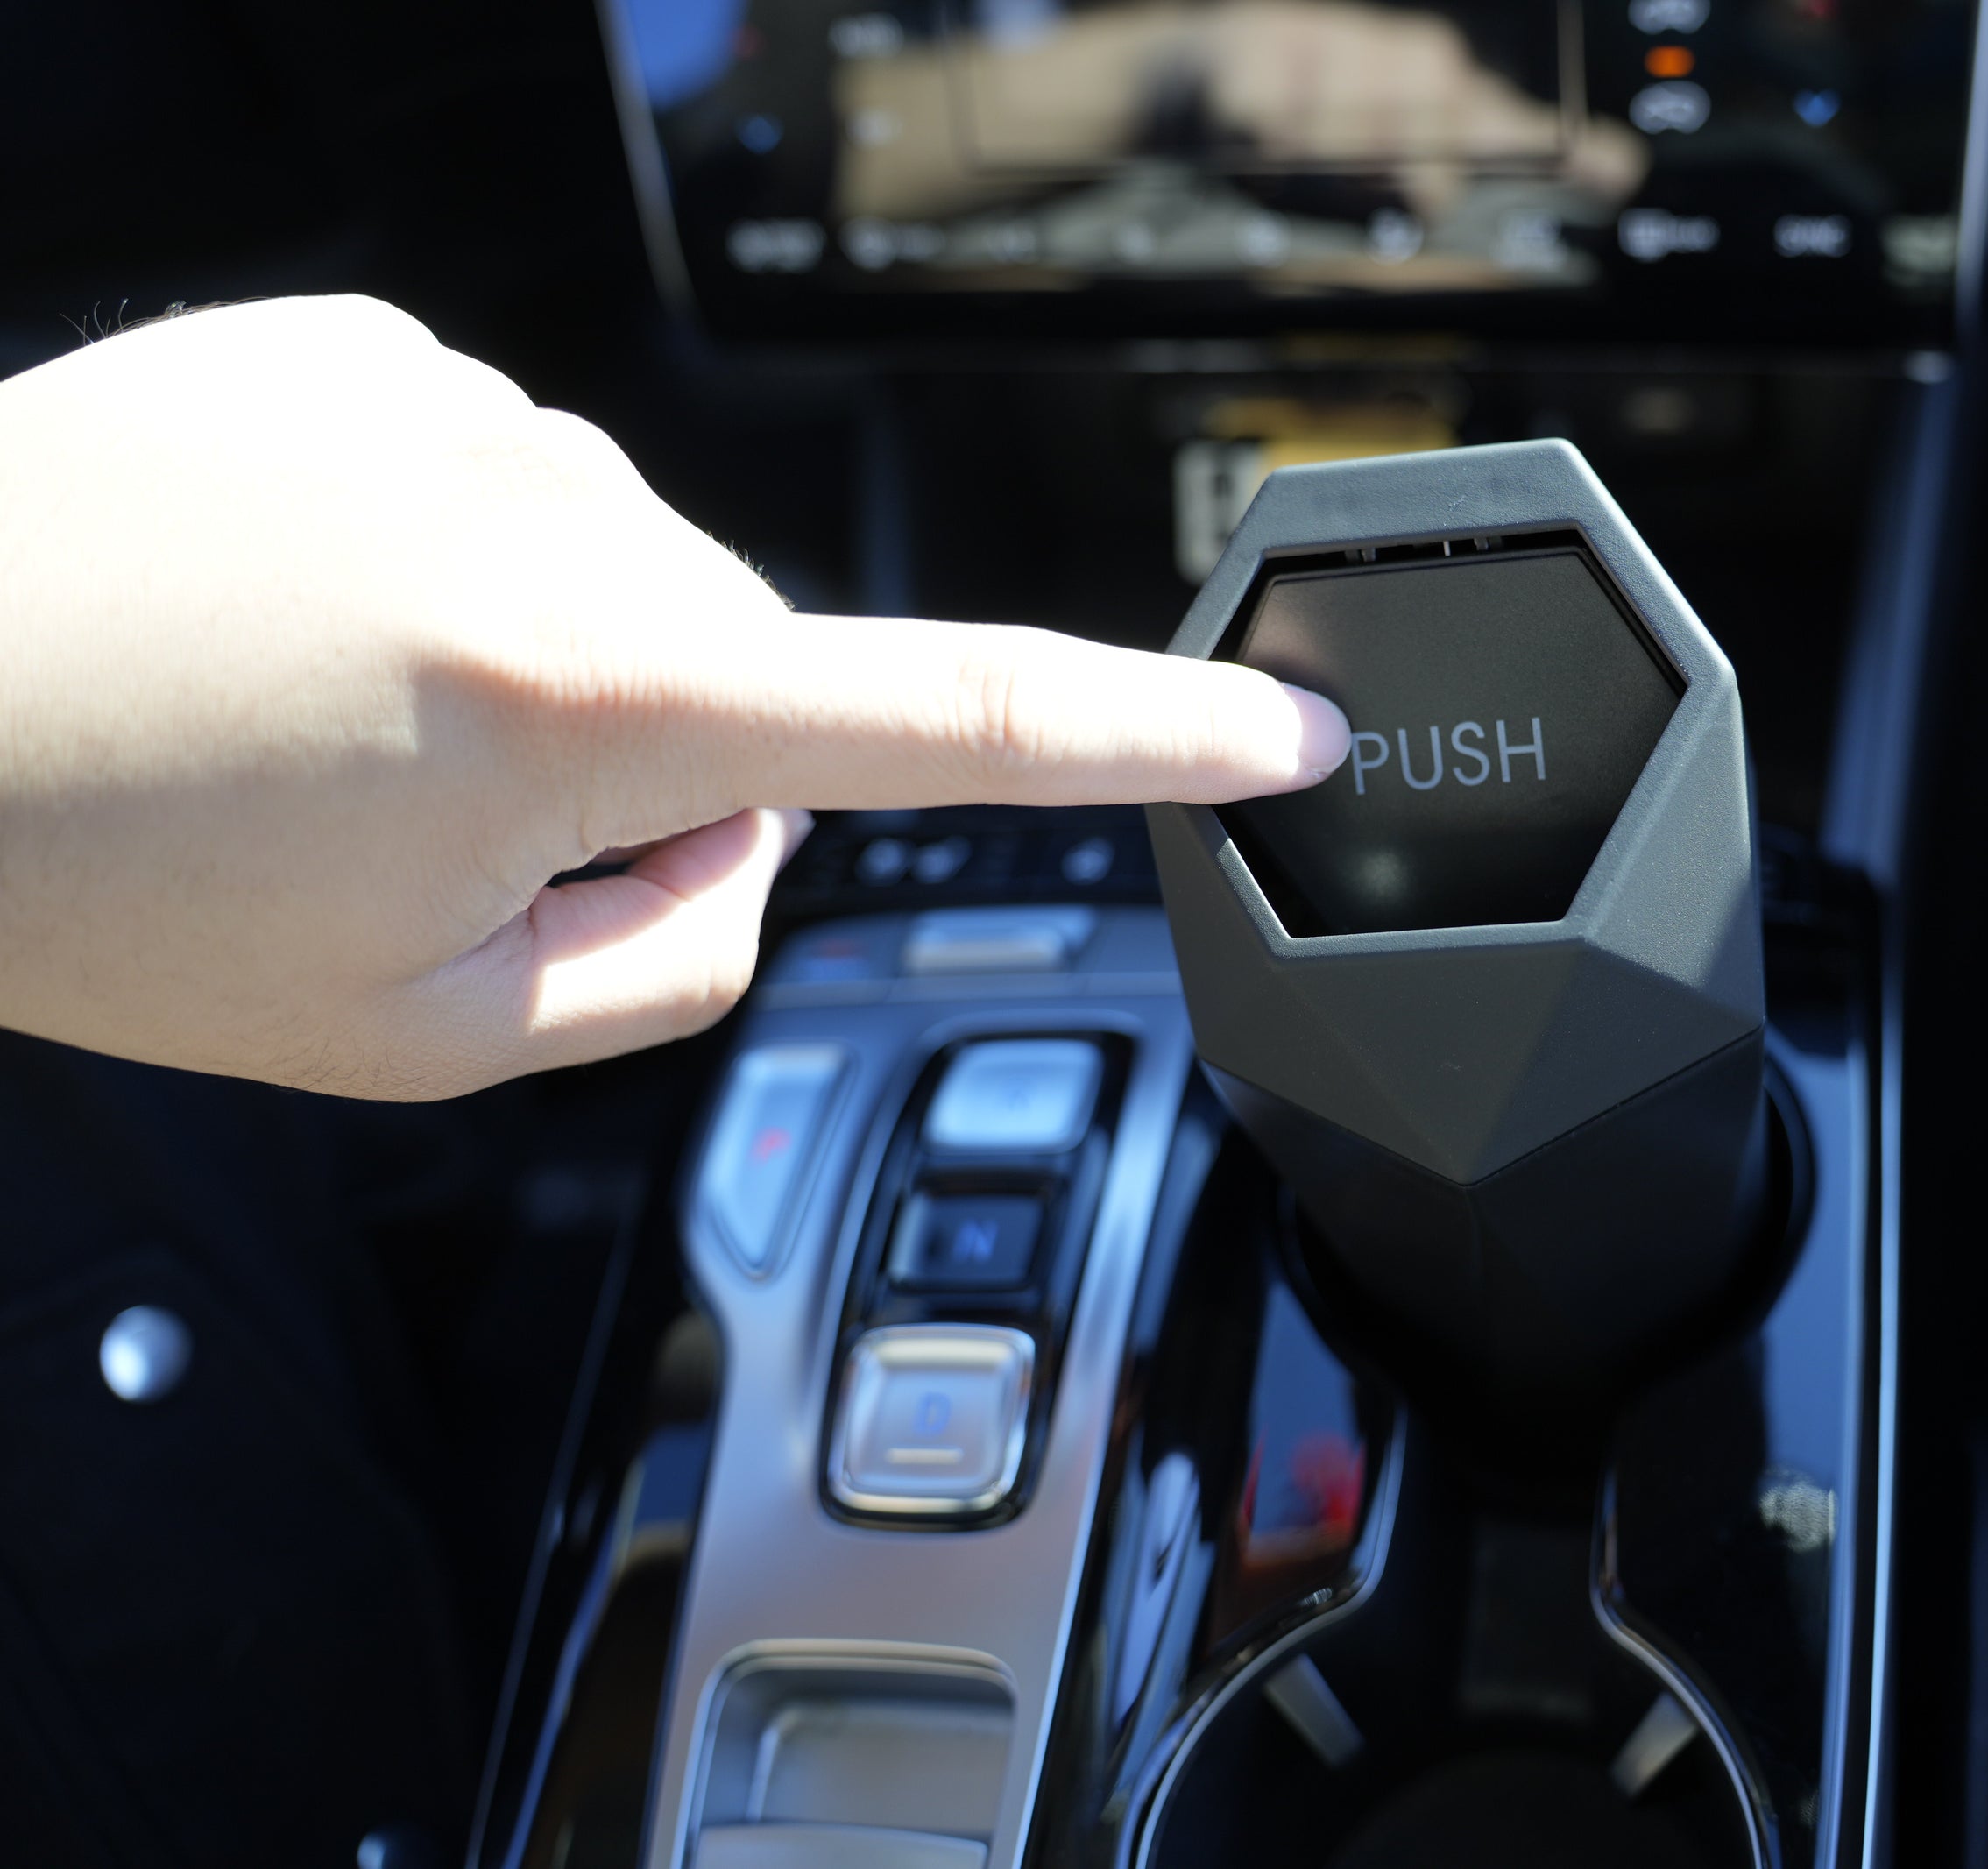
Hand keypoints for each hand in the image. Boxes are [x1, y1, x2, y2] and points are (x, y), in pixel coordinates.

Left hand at [0, 296, 1347, 1098]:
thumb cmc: (90, 878)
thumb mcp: (424, 1037)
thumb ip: (676, 966)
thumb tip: (759, 837)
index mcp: (597, 696)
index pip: (959, 720)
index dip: (1151, 736)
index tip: (1290, 724)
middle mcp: (558, 513)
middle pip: (752, 679)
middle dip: (657, 777)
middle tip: (423, 843)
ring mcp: (460, 407)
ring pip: (624, 581)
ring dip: (536, 674)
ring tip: (319, 724)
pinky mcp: (368, 342)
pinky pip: (498, 489)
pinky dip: (435, 574)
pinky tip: (284, 619)